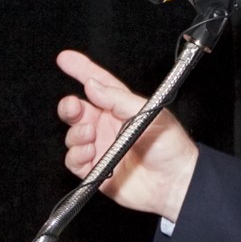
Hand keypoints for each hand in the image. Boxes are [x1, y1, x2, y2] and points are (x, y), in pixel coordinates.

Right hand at [56, 49, 199, 217]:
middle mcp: (109, 127)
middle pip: (78, 111)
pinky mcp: (97, 171)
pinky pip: (74, 161)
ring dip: (76, 134)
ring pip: (73, 136)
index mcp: (122, 108)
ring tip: (90, 134)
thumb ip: (118, 99)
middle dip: (69, 106)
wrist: (176, 182)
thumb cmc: (171, 146)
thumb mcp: (149, 114)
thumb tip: (92, 84)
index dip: (82, 70)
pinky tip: (90, 153)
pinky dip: (77, 155)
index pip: (98, 85)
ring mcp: (102, 148)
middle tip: (72, 107)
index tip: (64, 59)